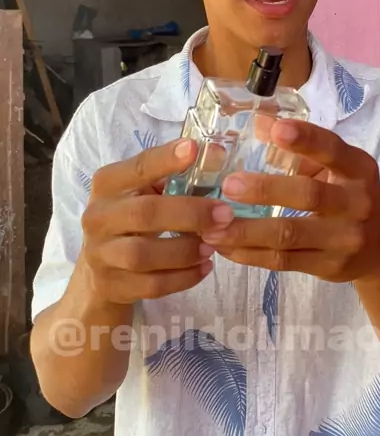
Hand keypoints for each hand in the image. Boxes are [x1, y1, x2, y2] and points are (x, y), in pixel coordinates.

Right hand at [81, 139, 232, 304]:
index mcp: (107, 185)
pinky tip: (204, 268)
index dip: (166, 159)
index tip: (195, 149)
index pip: (137, 168)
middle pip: (144, 213)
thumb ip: (171, 179)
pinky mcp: (112, 286)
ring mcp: (100, 255)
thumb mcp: (140, 195)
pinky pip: (151, 286)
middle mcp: (97, 217)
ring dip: (185, 250)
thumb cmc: (131, 222)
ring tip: (213, 246)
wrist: (100, 274)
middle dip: (190, 213)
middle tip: (225, 214)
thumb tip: (218, 156)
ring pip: (144, 254)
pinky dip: (183, 278)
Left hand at [201, 120, 379, 283]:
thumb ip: (302, 150)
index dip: (306, 139)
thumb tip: (258, 124)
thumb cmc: (350, 197)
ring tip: (213, 226)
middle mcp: (357, 203)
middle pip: (309, 195)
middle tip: (229, 185)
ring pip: (290, 234)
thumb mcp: (339, 169)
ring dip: (247, 230)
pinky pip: (283, 261)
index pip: (333, 150)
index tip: (276, 130)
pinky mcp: (329, 266)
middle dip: (266, 189)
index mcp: (358, 169)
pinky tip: (224, 246)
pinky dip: (250, 254)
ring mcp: (345, 239)